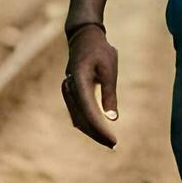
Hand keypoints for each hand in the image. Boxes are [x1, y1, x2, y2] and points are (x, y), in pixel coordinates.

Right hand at [61, 25, 118, 148]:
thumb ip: (109, 93)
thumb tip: (112, 119)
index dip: (100, 129)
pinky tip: (98, 130)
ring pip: (77, 118)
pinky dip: (87, 123)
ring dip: (91, 131)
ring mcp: (67, 90)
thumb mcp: (109, 68)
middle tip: (114, 145)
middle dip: (97, 134)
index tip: (113, 140)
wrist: (83, 36)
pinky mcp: (70, 92)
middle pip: (81, 119)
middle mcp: (69, 88)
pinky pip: (77, 112)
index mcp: (79, 80)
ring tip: (108, 141)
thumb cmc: (99, 50)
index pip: (89, 111)